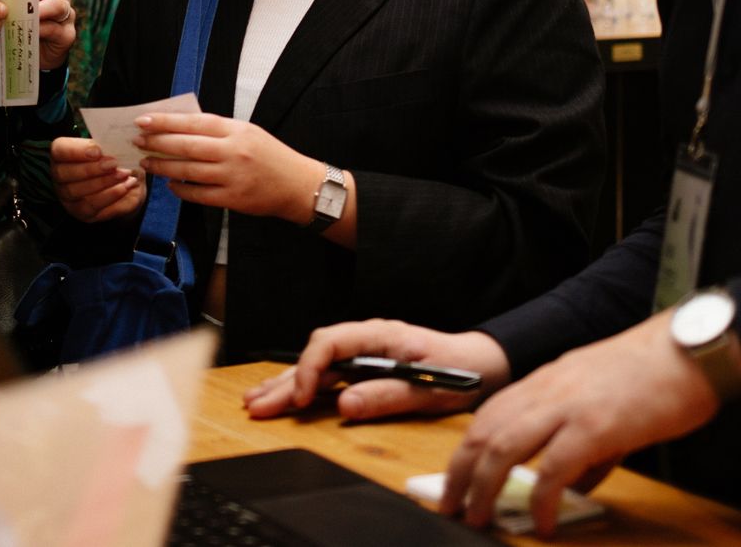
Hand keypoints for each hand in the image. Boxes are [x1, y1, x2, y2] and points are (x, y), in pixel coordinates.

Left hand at [0, 0, 76, 70]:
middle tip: (10, 3)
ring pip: (56, 4)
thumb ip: (10, 3)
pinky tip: (30, 31)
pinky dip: (41, 28)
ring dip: (37, 9)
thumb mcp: (17, 13)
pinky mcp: (68, 33)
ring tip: (22, 15)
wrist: (38, 55)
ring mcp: (67, 14)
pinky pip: (55, 28)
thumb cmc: (27, 28)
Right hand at [49, 136, 145, 221]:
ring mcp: (69, 198)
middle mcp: (60, 177)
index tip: (98, 151)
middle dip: (91, 169)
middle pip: (64, 174)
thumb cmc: (115, 159)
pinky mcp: (82, 213)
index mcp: (62, 155)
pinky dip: (111, 196)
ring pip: (77, 193)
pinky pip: (93, 207)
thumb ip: (108, 145)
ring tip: (124, 175)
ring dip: (103, 183)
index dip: (77, 151)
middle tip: (113, 164)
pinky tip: (125, 187)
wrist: (128, 183)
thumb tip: (113, 143)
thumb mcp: (113, 148)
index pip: (60, 150)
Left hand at [136, 111, 319, 221]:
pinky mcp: (233, 199)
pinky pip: (198, 195)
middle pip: (187, 146)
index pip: (194, 122)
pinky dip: (180, 190)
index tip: (143, 120)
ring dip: (163, 167)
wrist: (298, 185)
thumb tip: (179, 126)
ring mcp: (233, 176)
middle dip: (157, 143)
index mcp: (236, 130)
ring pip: (188, 171)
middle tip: (137, 141)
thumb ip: (218, 129)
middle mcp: (233, 151)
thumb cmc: (269, 155)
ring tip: (147, 163)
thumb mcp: (247, 132)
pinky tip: (169, 185)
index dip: (166, 121)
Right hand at [243, 320, 507, 421]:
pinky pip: (328, 375)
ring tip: (256, 401)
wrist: (484, 363)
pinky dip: (303, 387)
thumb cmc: (462, 370)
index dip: (310, 370)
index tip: (299, 399)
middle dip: (284, 381)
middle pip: (315, 355)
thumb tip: (344, 404)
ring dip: (285, 383)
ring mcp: (364, 353)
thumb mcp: (430, 388)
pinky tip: (282, 396)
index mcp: (382, 335)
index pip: (331, 343)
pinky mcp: (366, 368)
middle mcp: (367, 340)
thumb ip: (387, 395)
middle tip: (257, 405)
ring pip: (316, 365)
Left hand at [438, 312, 734, 533]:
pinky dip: (541, 499)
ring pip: (504, 447)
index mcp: (548, 381)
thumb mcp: (606, 402)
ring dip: (484, 487)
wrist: (691, 349)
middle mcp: (548, 389)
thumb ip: (585, 444)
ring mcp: (569, 406)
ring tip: (478, 517)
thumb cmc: (657, 374)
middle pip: (484, 431)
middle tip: (452, 506)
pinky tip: (542, 522)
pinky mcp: (595, 426)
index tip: (455, 479)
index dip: (466, 450)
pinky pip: (554, 469)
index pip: (489, 415)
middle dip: (461, 473)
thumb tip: (575, 487)